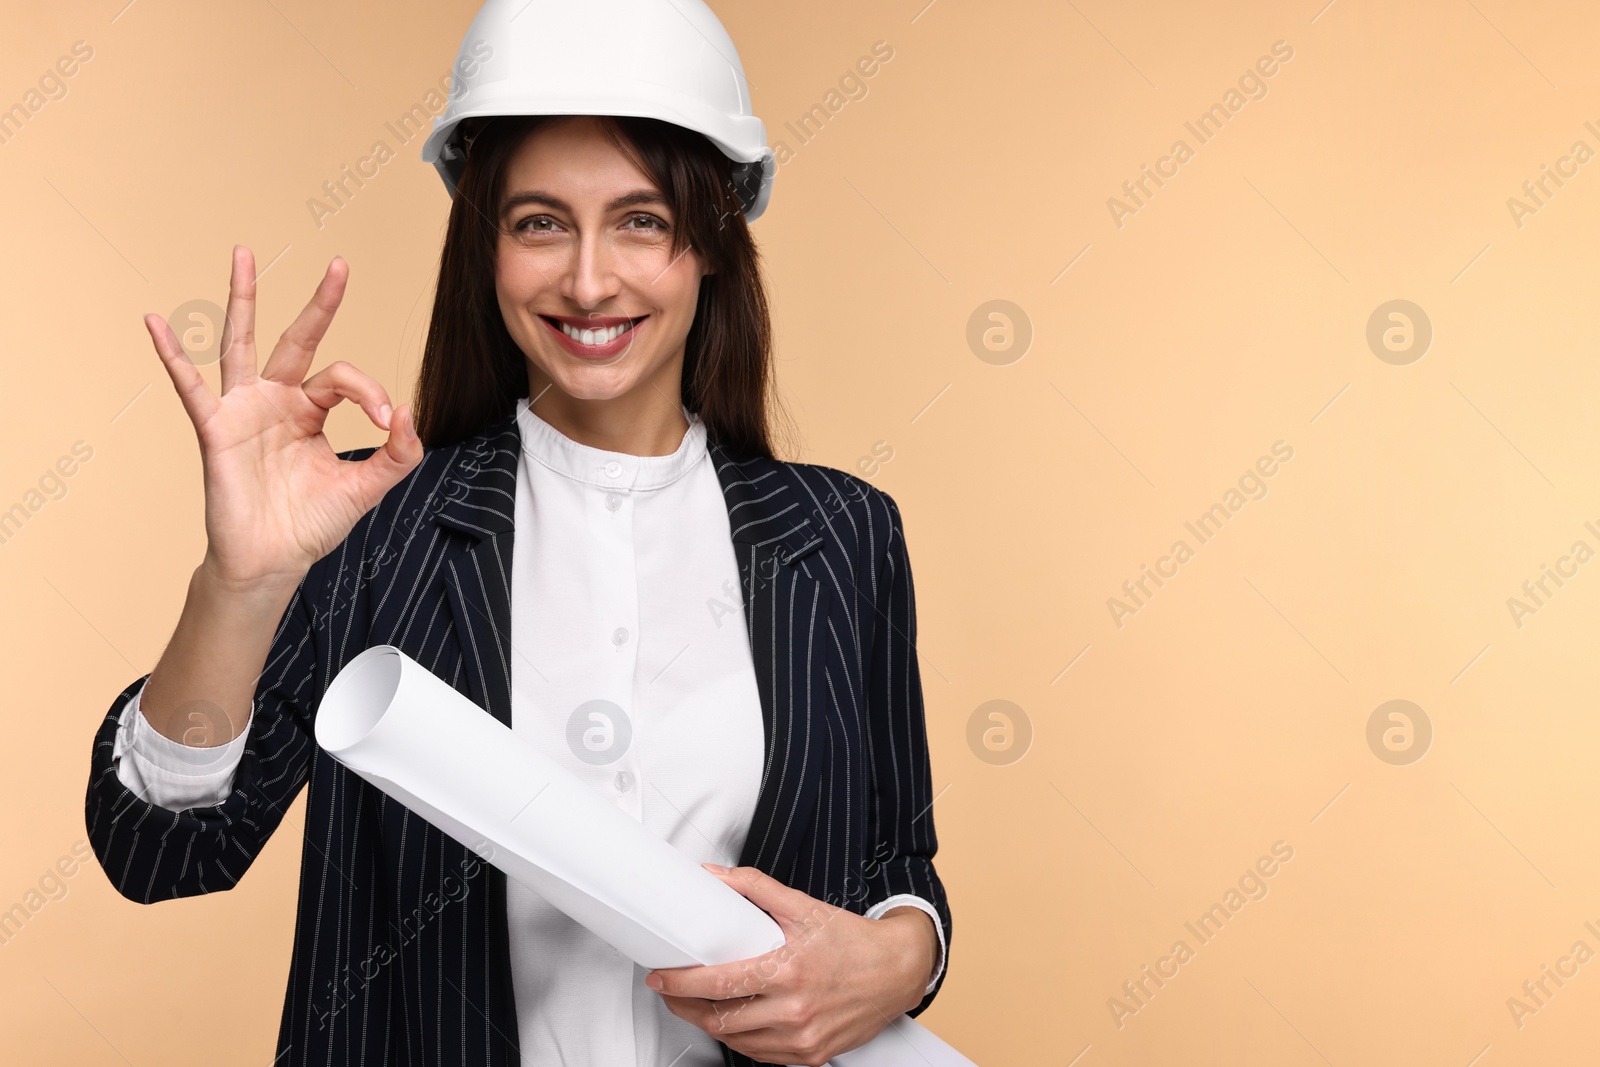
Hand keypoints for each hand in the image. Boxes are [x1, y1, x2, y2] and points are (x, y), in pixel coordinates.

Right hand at [145, 245, 422, 590]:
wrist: (273, 561)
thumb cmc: (311, 523)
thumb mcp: (366, 487)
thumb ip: (397, 454)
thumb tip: (412, 416)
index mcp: (311, 410)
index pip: (343, 378)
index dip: (371, 394)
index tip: (388, 424)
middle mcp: (277, 400)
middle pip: (298, 339)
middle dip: (319, 304)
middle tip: (339, 264)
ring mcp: (244, 410)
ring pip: (242, 343)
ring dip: (243, 298)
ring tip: (244, 253)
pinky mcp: (217, 430)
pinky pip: (190, 387)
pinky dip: (171, 355)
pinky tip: (155, 322)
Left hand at [645, 863, 936, 1065]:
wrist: (897, 970)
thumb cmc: (853, 941)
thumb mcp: (804, 906)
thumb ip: (755, 889)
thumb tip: (715, 877)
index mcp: (789, 970)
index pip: (719, 983)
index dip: (681, 983)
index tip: (661, 977)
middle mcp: (794, 1009)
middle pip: (719, 1018)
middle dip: (684, 1007)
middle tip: (670, 992)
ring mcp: (803, 1037)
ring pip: (736, 1040)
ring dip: (708, 1025)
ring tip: (695, 1006)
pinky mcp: (811, 1054)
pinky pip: (761, 1055)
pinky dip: (740, 1039)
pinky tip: (733, 1022)